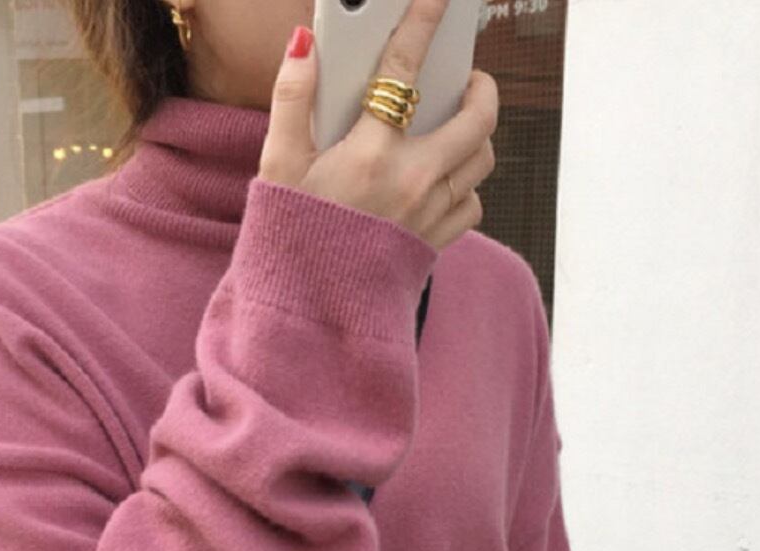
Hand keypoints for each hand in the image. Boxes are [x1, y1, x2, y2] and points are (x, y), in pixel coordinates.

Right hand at [258, 0, 497, 251]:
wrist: (308, 311)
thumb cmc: (289, 237)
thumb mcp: (278, 167)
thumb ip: (290, 99)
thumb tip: (304, 43)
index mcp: (369, 155)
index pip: (403, 71)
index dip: (421, 25)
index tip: (437, 3)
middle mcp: (411, 182)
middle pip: (477, 119)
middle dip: (480, 89)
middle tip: (465, 80)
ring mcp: (428, 216)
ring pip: (481, 162)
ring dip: (476, 138)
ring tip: (455, 129)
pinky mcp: (434, 245)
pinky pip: (472, 206)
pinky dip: (466, 188)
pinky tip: (443, 182)